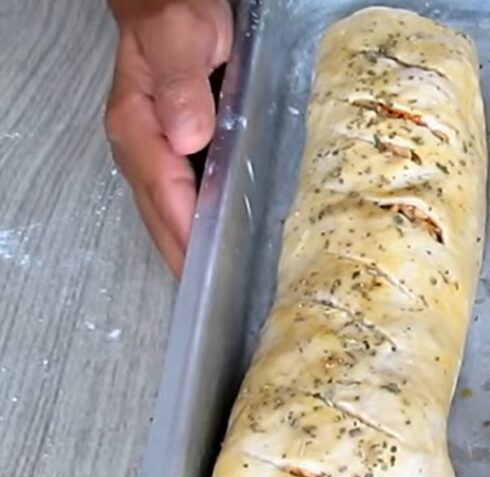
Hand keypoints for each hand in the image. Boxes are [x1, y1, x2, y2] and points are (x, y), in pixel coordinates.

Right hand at [104, 0, 232, 275]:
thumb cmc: (177, 12)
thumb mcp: (183, 37)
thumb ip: (182, 83)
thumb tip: (187, 137)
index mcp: (138, 123)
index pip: (165, 191)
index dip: (187, 231)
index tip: (207, 268)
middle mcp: (138, 143)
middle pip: (157, 212)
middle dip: (182, 254)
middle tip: (211, 295)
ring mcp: (149, 147)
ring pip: (162, 209)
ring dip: (182, 246)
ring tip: (210, 283)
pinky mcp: (167, 146)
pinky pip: (174, 195)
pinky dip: (188, 224)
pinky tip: (207, 242)